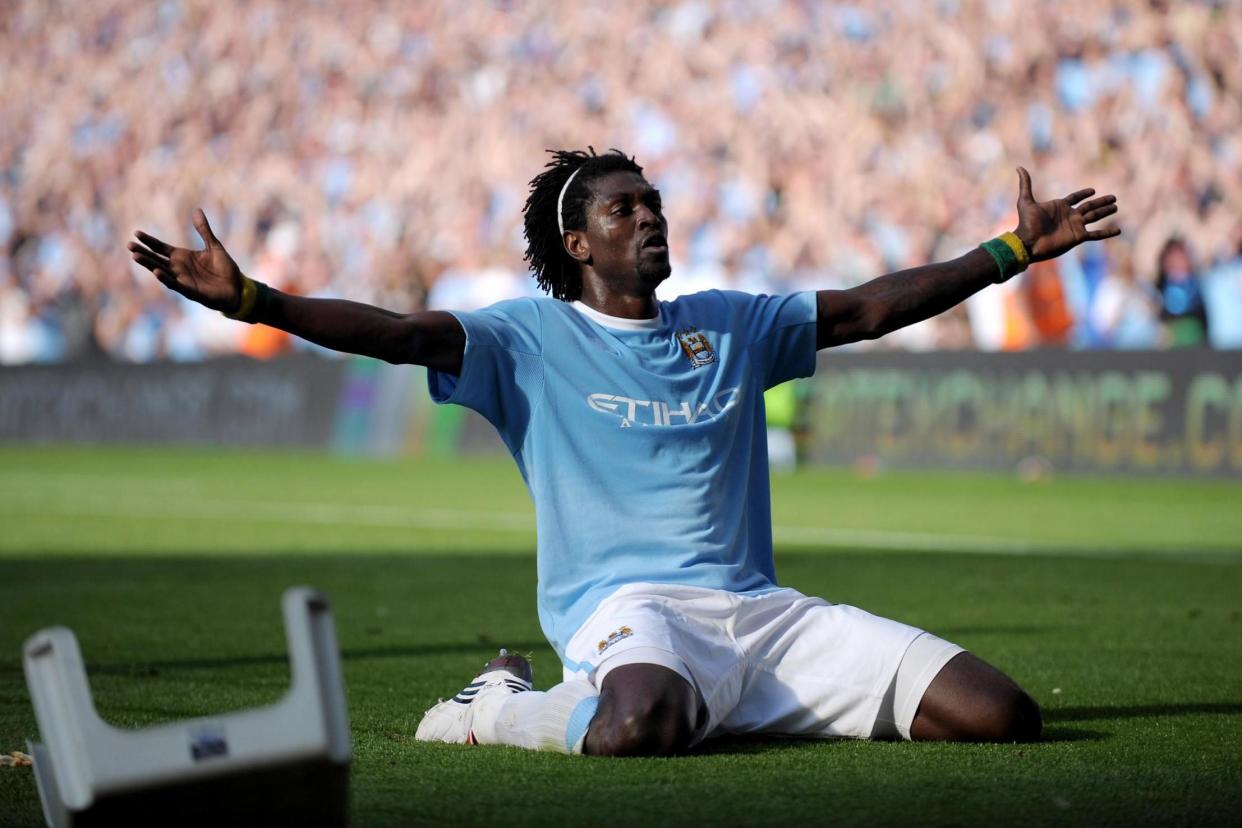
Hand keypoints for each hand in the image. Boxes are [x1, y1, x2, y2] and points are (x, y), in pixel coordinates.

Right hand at [128, 209, 243, 311]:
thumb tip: (197, 210)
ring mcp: (183, 280)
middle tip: (129, 245)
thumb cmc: (225, 269)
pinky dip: (166, 279)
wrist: (238, 287)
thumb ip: (204, 230)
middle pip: (156, 259)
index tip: (136, 233)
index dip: (149, 241)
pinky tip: (157, 272)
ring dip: (149, 265)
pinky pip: (176, 284)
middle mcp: (179, 268)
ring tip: (136, 256)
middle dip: (143, 252)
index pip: (160, 248)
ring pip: (161, 271)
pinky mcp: (190, 291)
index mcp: (182, 257)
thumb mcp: (214, 246)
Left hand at [1012, 167, 1119, 262]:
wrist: (1028, 242)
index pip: (1075, 198)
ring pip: (1095, 217)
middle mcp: (1069, 216)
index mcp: (1060, 207)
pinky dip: (1107, 232)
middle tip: (1114, 197)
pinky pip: (1096, 234)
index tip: (1092, 190)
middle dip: (1101, 202)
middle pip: (1089, 206)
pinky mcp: (1078, 237)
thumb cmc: (1026, 223)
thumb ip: (1025, 184)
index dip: (1083, 194)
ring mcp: (1075, 226)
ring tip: (1116, 206)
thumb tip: (1019, 167)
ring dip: (1106, 211)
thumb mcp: (1026, 201)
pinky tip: (1118, 230)